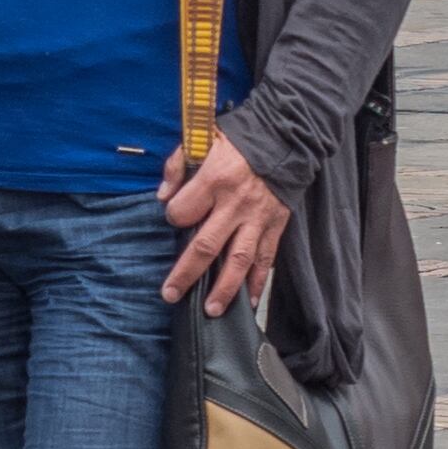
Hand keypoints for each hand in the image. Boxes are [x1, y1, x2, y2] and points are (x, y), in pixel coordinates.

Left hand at [158, 131, 291, 317]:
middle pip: (206, 245)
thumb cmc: (238, 140)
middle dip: (186, 273)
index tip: (173, 217)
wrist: (286, 138)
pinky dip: (258, 281)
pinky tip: (248, 301)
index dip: (173, 216)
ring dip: (224, 288)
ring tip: (211, 310)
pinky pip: (266, 259)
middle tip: (171, 294)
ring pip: (238, 260)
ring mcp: (258, 218)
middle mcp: (235, 204)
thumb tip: (161, 196)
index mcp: (214, 179)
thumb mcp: (202, 139)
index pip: (182, 211)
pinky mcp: (276, 225)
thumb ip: (177, 165)